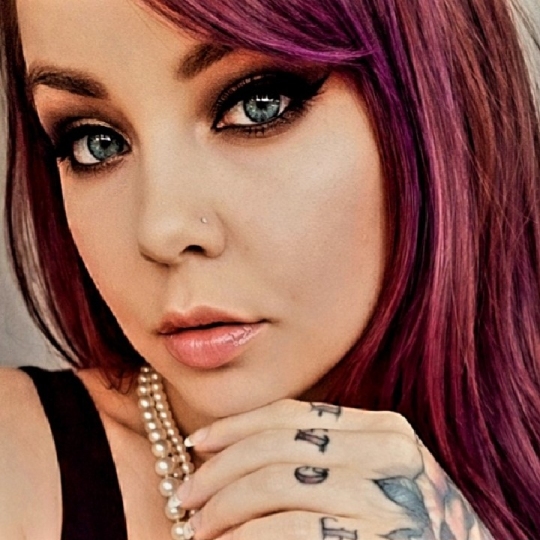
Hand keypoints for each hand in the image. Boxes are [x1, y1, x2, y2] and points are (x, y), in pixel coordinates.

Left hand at [177, 400, 492, 539]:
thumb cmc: (396, 527)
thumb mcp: (370, 476)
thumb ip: (321, 453)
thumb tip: (234, 446)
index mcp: (385, 429)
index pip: (292, 415)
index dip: (236, 426)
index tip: (198, 444)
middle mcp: (390, 454)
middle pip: (277, 446)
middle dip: (220, 470)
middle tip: (187, 496)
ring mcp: (387, 498)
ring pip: (275, 484)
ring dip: (225, 507)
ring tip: (201, 526)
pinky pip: (288, 529)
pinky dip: (247, 537)